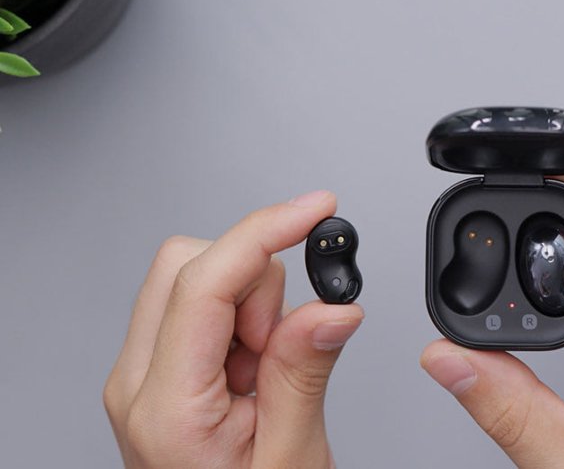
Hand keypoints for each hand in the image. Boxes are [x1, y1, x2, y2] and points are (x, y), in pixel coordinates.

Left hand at [104, 191, 364, 468]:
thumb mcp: (293, 456)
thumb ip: (307, 370)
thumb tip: (334, 306)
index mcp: (166, 405)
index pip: (206, 282)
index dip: (265, 231)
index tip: (314, 210)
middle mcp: (139, 381)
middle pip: (189, 264)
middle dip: (256, 285)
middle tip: (284, 345)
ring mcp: (145, 374)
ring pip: (198, 278)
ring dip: (253, 308)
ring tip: (271, 374)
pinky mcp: (162, 369)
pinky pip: (203, 307)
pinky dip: (244, 322)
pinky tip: (258, 372)